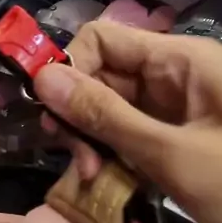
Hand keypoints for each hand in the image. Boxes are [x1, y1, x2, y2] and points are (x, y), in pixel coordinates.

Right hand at [35, 21, 221, 222]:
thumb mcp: (171, 154)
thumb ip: (105, 116)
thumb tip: (41, 79)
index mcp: (179, 60)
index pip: (103, 40)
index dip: (70, 69)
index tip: (51, 117)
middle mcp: (174, 75)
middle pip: (103, 75)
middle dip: (79, 114)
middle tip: (75, 161)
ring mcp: (177, 108)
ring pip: (112, 108)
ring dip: (93, 140)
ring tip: (93, 177)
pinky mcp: (179, 138)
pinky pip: (131, 134)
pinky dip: (115, 155)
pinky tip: (111, 183)